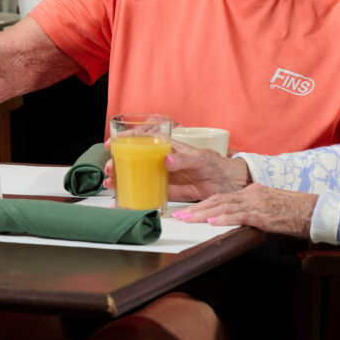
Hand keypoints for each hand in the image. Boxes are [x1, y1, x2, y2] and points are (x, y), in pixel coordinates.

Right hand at [104, 141, 250, 201]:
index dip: (127, 141)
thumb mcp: (200, 158)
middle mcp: (164, 160)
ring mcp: (165, 176)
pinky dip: (138, 197)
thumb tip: (167, 160)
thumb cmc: (216, 164)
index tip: (111, 144)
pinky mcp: (170, 191)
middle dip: (119, 163)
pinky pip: (151, 193)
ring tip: (112, 184)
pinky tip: (126, 200)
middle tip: (110, 169)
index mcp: (169, 147)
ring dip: (124, 179)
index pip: (144, 139)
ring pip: (140, 176)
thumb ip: (184, 158)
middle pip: (137, 159)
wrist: (229, 183)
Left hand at [172, 184, 316, 236]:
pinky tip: (213, 221)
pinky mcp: (264, 214)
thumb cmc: (294, 211)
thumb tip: (234, 218)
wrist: (315, 211)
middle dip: (196, 208)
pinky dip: (225, 218)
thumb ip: (251, 210)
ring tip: (188, 219)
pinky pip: (241, 215)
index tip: (187, 211)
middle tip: (179, 216)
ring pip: (224, 206)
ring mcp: (257, 203)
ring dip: (203, 213)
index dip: (201, 204)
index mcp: (251, 191)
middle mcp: (250, 194)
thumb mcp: (268, 206)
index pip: (220, 196)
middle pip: (217, 199)